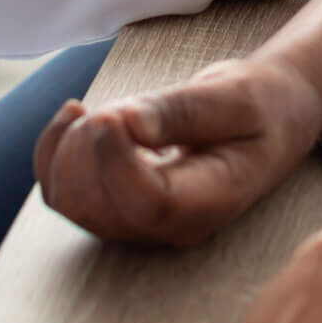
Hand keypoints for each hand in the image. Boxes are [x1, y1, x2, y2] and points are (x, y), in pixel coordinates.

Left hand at [32, 54, 321, 246]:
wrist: (267, 119)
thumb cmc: (258, 105)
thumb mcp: (234, 96)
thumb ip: (181, 111)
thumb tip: (126, 122)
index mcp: (210, 202)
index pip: (146, 203)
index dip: (114, 161)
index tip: (110, 113)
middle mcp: (171, 226)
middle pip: (98, 208)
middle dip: (85, 149)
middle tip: (114, 106)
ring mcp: (139, 223)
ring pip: (72, 202)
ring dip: (68, 149)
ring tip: (100, 110)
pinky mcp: (116, 207)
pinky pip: (62, 192)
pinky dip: (54, 152)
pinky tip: (74, 114)